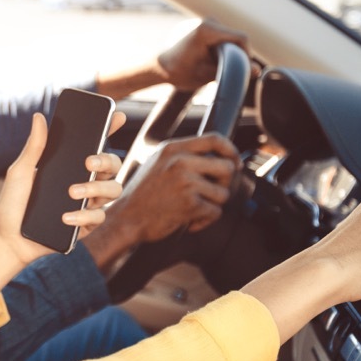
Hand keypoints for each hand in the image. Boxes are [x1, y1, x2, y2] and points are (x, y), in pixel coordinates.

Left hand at [0, 114, 124, 293]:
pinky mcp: (86, 226)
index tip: (116, 116)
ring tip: (72, 192)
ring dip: (96, 188)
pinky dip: (83, 216)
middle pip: (113, 165)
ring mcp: (88, 204)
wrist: (8, 237)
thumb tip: (39, 117)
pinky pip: (98, 217)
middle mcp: (85, 181)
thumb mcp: (20, 172)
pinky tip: (65, 217)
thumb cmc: (13, 203)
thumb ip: (34, 147)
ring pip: (113, 190)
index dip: (110, 129)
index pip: (96, 144)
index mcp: (71, 165)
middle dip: (106, 160)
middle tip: (88, 161)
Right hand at [81, 133, 238, 270]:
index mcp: (172, 149)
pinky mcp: (189, 203)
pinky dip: (205, 220)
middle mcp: (180, 162)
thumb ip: (182, 156)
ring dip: (213, 205)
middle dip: (226, 184)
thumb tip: (217, 156)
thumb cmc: (142, 196)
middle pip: (227, 167)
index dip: (231, 150)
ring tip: (194, 209)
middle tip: (213, 193)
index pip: (214, 139)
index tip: (234, 162)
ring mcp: (185, 182)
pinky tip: (190, 221)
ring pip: (223, 193)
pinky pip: (215, 212)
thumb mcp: (157, 164)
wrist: (125, 219)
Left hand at [156, 18, 251, 89]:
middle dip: (235, 55)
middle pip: (236, 38)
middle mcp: (207, 21)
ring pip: (229, 38)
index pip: (241, 38)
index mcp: (207, 30)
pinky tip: (206, 60)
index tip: (242, 69)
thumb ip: (232, 71)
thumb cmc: (178, 72)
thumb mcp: (206, 76)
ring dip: (226, 53)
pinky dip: (219, 49)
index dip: (247, 55)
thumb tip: (256, 70)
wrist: (158, 66)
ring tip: (211, 66)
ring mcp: (205, 22)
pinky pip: (221, 37)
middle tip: (222, 71)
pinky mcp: (204, 26)